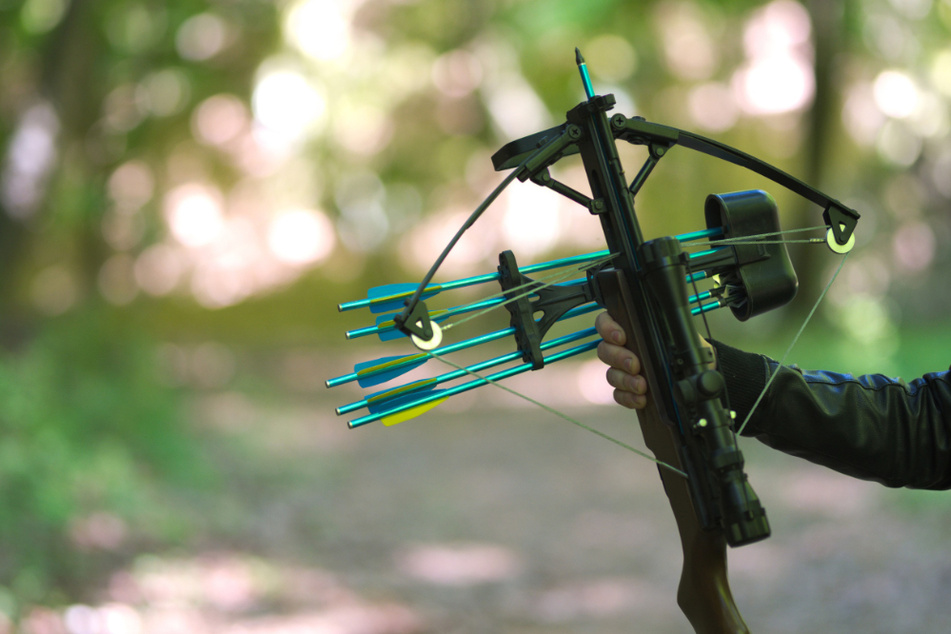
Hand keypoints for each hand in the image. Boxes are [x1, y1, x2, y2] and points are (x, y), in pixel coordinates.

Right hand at [595, 312, 717, 409]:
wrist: (692, 376)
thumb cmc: (684, 351)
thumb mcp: (680, 338)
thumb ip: (670, 332)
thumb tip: (671, 333)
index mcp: (630, 330)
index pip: (605, 322)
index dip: (607, 328)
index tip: (621, 338)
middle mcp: (622, 349)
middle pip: (604, 350)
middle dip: (618, 358)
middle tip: (635, 365)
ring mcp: (621, 370)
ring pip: (611, 374)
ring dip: (625, 380)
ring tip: (642, 386)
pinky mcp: (625, 390)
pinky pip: (618, 394)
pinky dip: (628, 398)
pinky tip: (641, 399)